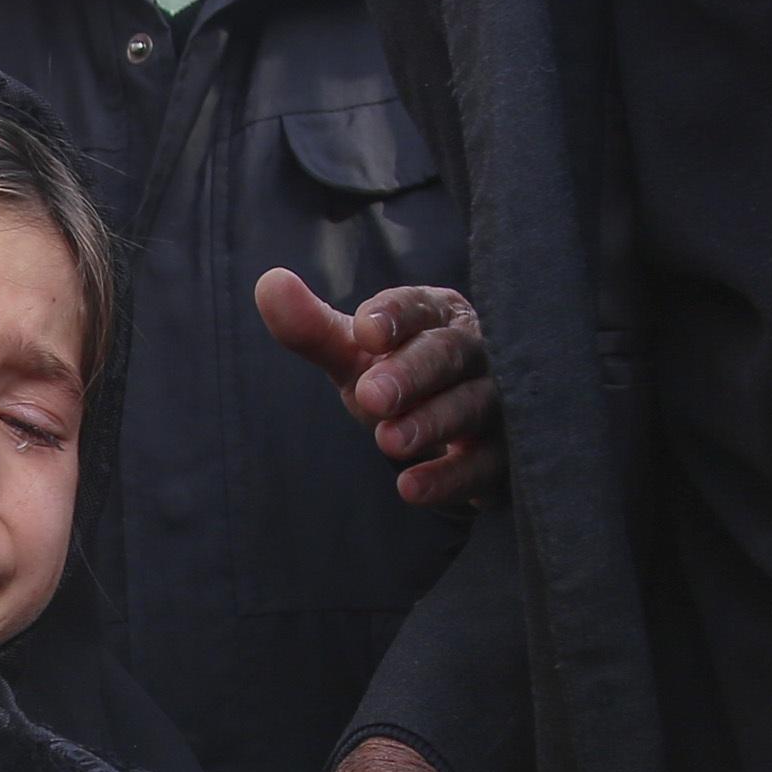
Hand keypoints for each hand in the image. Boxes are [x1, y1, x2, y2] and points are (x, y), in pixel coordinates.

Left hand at [254, 270, 504, 508]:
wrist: (454, 437)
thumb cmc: (399, 379)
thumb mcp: (355, 357)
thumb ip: (313, 329)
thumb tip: (268, 283)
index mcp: (438, 317)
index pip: (420, 307)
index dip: (396, 316)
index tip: (365, 331)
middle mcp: (476, 353)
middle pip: (450, 354)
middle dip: (412, 373)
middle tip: (372, 395)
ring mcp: (497, 403)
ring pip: (474, 406)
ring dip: (432, 423)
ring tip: (387, 442)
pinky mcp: (503, 456)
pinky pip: (484, 466)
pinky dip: (449, 478)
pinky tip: (410, 488)